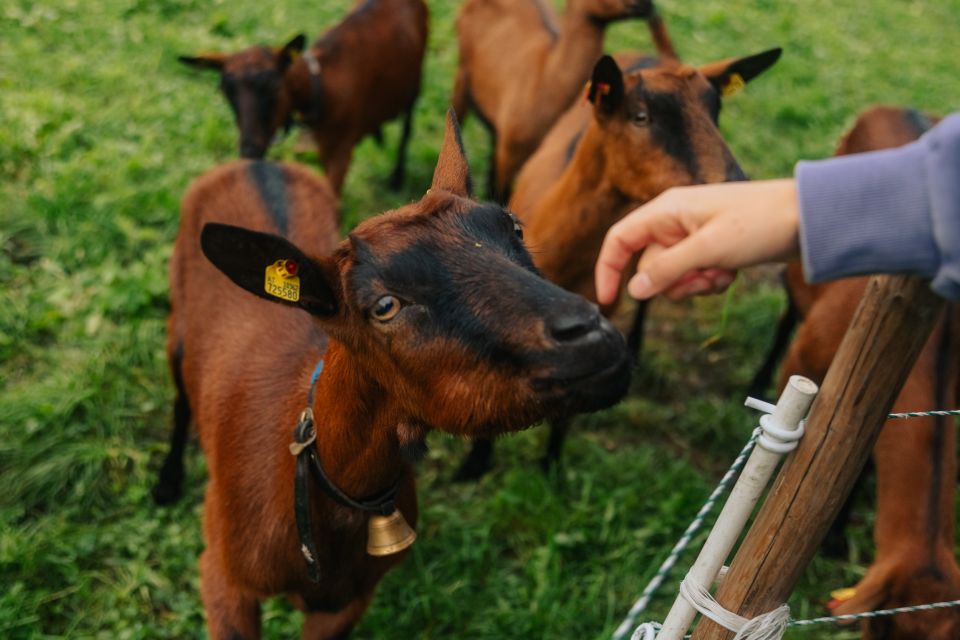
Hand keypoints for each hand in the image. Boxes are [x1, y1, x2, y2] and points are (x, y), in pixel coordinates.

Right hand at [595, 179, 799, 303]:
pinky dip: (709, 282)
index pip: (619, 240)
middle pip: (648, 265)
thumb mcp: (708, 250)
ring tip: (722, 275)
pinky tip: (732, 274)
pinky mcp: (712, 249)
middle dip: (673, 282)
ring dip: (694, 284)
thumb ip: (666, 270)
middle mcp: (674, 222)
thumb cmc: (759, 223)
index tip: (609, 301)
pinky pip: (694, 276)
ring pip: (672, 275)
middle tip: (704, 279)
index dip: (608, 269)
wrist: (808, 219)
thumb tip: (633, 291)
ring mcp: (693, 236)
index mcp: (666, 211)